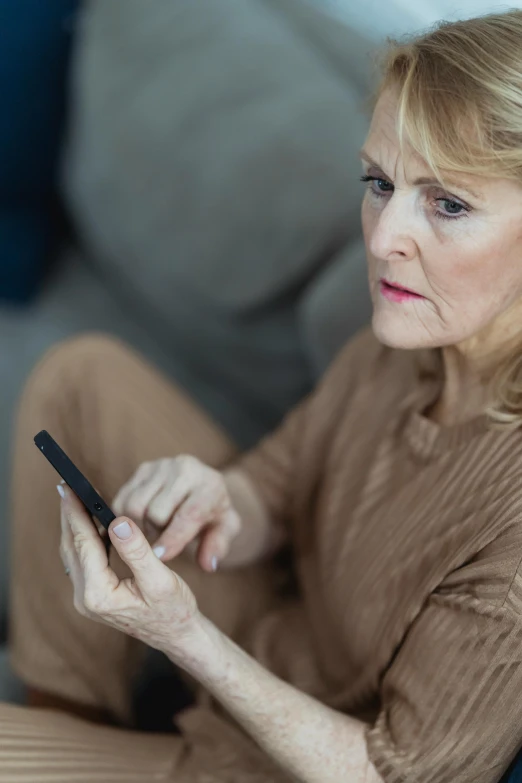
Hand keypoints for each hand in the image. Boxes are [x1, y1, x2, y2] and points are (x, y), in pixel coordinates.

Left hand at [59, 485, 199, 662]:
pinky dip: (86, 538)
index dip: (76, 513)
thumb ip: (137, 551)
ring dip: (76, 526)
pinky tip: (96, 524)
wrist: (178, 635)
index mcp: (99, 594)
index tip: (70, 488)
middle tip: (68, 487)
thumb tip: (119, 522)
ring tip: (79, 500)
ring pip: (74, 553)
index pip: (83, 544)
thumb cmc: (174, 610)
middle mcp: (86, 598)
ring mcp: (88, 599)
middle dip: (70, 516)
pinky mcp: (94, 596)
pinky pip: (84, 561)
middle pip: (72, 547)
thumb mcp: (160, 579)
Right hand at [112, 456, 240, 571]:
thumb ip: (218, 546)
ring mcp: (162, 466)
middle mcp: (185, 469)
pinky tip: (141, 522)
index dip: (172, 539)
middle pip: (156, 512)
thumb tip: (208, 564)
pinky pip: (122, 499)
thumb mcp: (224, 530)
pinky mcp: (143, 468)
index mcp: (210, 485)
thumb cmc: (213, 513)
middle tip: (163, 538)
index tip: (159, 556)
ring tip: (155, 529)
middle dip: (157, 533)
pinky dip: (126, 517)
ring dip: (140, 525)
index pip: (188, 514)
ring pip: (135, 506)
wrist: (203, 486)